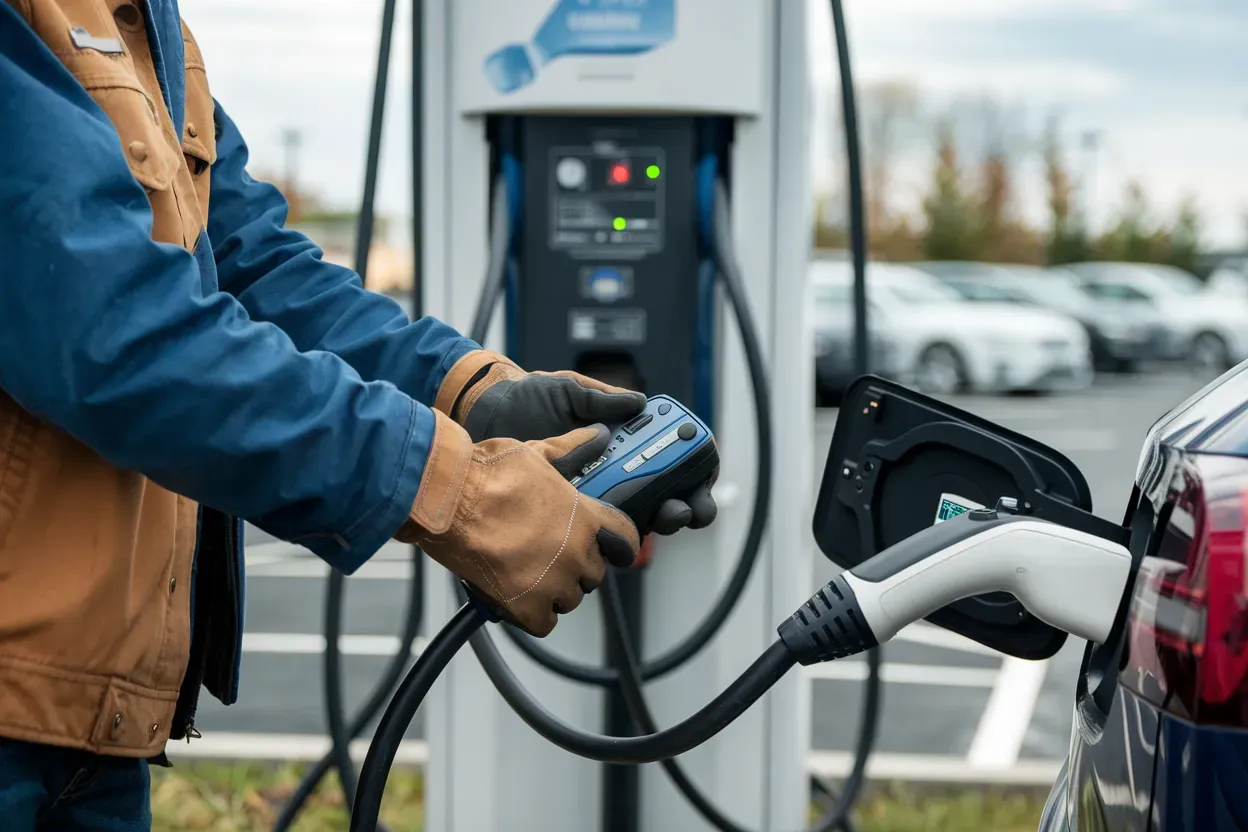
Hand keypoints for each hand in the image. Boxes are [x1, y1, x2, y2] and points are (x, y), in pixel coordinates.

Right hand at [397, 411, 640, 635]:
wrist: (446, 500)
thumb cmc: (486, 473)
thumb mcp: (534, 453)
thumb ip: (569, 451)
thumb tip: (595, 436)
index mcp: (585, 517)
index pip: (625, 540)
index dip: (619, 546)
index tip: (614, 550)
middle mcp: (575, 552)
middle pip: (594, 573)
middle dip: (576, 566)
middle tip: (550, 555)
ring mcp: (553, 582)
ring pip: (569, 599)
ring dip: (554, 591)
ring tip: (529, 574)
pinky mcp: (525, 605)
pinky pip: (544, 622)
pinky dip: (532, 615)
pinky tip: (518, 598)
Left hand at [434, 349, 716, 534]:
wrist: (485, 413)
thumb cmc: (529, 398)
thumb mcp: (568, 390)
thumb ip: (601, 399)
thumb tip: (638, 403)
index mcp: (625, 440)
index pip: (674, 459)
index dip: (697, 471)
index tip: (704, 475)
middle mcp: (617, 471)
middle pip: (667, 497)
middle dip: (685, 507)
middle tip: (681, 509)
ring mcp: (596, 495)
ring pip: (639, 521)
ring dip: (657, 525)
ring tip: (660, 520)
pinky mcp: (569, 514)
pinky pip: (597, 532)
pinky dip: (614, 537)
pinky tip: (621, 535)